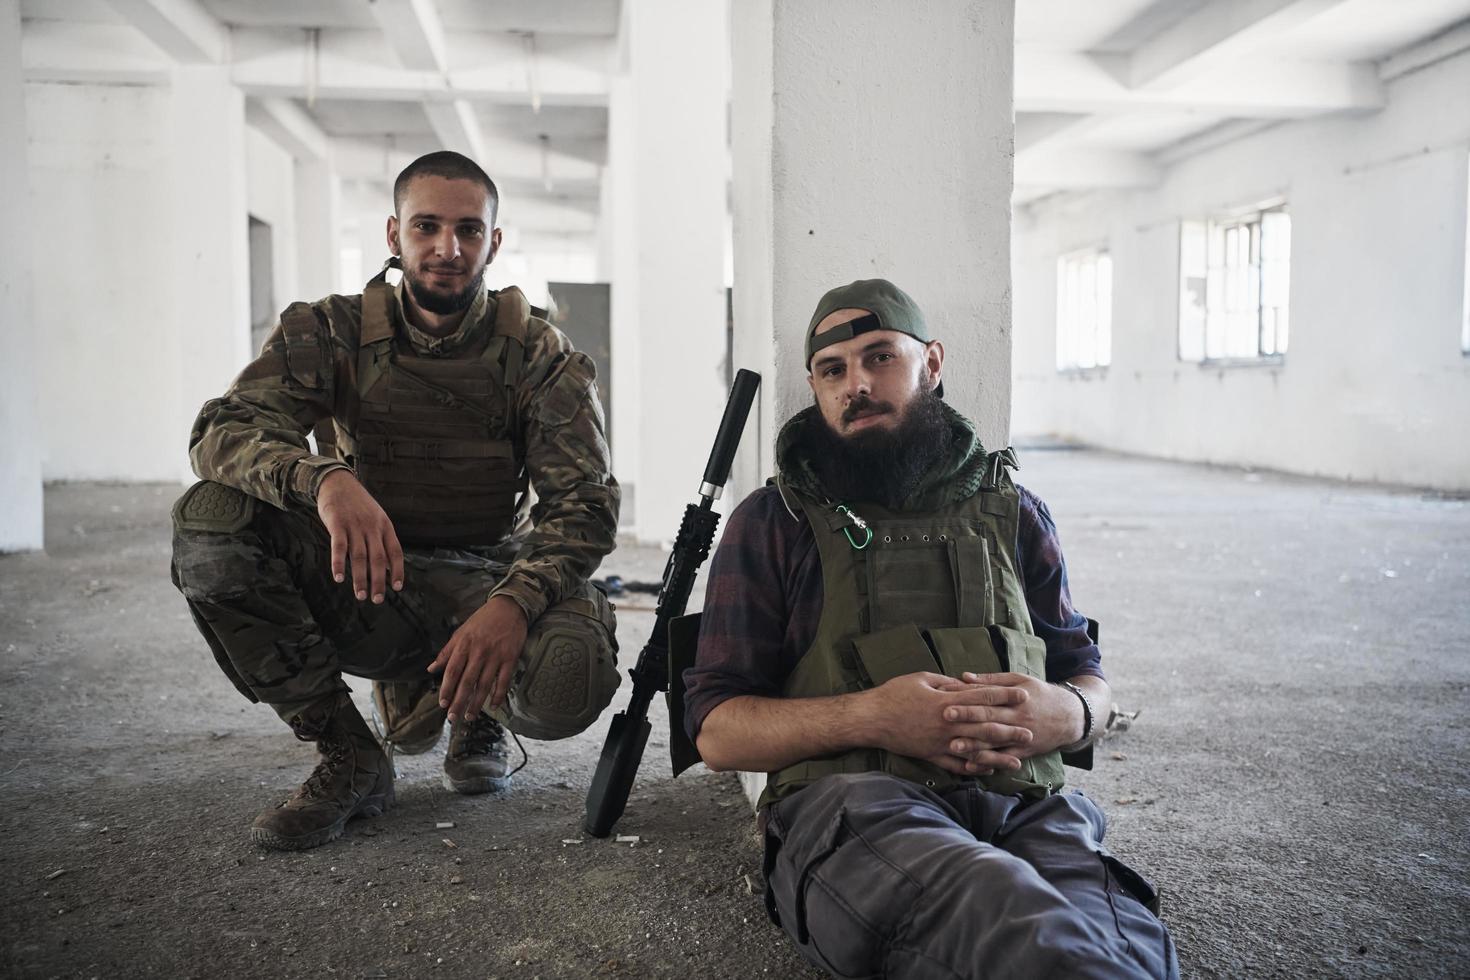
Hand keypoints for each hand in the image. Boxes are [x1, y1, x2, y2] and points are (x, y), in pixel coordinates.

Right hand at [316, 470, 403, 602]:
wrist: (338, 482)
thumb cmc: (358, 504)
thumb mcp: (377, 517)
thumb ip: (381, 540)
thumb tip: (387, 567)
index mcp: (385, 526)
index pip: (395, 551)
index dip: (397, 570)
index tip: (397, 588)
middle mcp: (372, 527)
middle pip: (378, 558)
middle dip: (378, 581)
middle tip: (377, 599)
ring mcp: (355, 525)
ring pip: (359, 556)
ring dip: (360, 578)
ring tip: (360, 595)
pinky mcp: (337, 524)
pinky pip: (339, 547)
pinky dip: (339, 564)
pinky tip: (339, 578)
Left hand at [428, 595, 528, 721]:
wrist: (509, 607)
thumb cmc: (483, 620)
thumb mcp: (461, 631)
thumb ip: (446, 652)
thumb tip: (431, 668)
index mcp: (464, 644)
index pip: (452, 671)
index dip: (447, 688)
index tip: (442, 703)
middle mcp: (479, 651)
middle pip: (467, 681)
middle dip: (459, 702)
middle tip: (453, 717)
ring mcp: (495, 655)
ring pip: (484, 684)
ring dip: (476, 703)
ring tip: (470, 716)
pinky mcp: (510, 658)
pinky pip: (504, 680)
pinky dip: (498, 694)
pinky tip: (494, 705)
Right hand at [864, 672, 1032, 775]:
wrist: (871, 719)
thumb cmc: (894, 694)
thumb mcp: (922, 679)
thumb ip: (947, 684)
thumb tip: (966, 685)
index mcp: (947, 702)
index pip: (982, 698)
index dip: (1004, 695)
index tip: (1023, 695)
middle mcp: (948, 725)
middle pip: (985, 727)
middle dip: (1010, 729)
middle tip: (1031, 731)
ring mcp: (941, 743)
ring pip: (975, 751)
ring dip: (998, 755)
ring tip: (1017, 760)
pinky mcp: (932, 755)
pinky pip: (957, 765)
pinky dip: (974, 768)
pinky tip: (988, 771)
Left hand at [942, 672, 1084, 771]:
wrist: (1071, 716)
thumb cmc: (1040, 694)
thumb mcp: (1019, 680)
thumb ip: (991, 680)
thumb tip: (963, 676)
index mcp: (1015, 698)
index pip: (988, 698)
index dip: (967, 699)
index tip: (947, 698)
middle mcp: (1018, 718)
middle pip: (990, 719)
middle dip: (967, 719)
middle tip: (945, 717)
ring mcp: (1021, 737)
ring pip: (995, 742)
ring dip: (974, 745)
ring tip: (953, 746)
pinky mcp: (1024, 752)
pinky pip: (1004, 759)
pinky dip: (988, 763)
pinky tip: (971, 765)